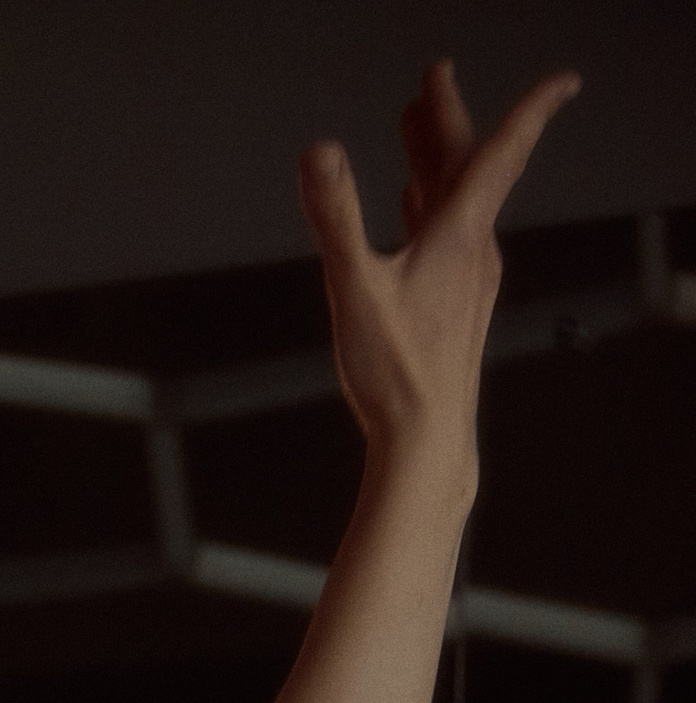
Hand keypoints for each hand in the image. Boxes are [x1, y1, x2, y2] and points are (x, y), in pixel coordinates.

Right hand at [301, 61, 579, 462]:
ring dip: (436, 159)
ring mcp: (467, 278)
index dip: (533, 109)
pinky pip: (448, 234)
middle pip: (470, 167)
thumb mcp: (354, 290)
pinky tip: (412, 204)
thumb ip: (336, 216)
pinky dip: (430, 204)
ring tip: (414, 125)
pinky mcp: (453, 304)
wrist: (427, 441)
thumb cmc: (396, 376)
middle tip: (433, 80)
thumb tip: (319, 153)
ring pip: (458, 199)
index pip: (501, 154)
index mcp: (459, 237)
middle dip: (449, 119)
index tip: (564, 80)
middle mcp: (473, 252)